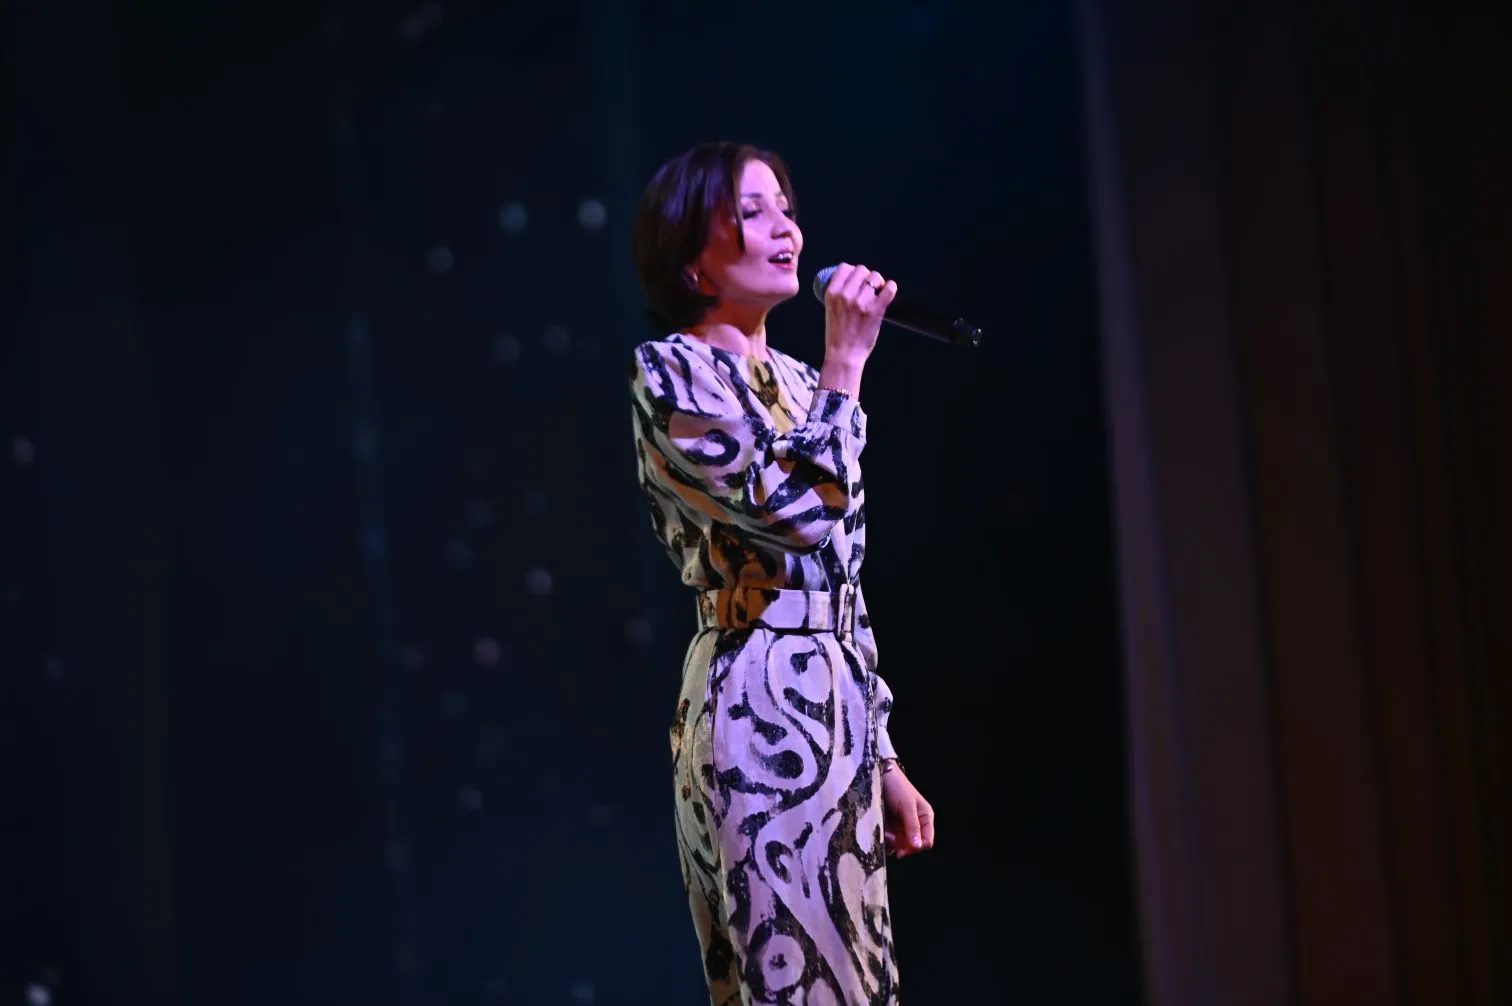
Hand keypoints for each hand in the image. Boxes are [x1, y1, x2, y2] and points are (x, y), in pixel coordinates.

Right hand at [819, 263, 896, 391]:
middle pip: (861, 270)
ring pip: (875, 277)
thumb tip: (852, 282)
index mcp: (831, 293)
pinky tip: (888, 292)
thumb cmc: (837, 335)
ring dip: (878, 283)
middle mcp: (845, 295)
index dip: (852, 271)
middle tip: (869, 288)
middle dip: (866, 277)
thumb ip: (838, 295)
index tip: (857, 279)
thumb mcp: (829, 309)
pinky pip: (889, 289)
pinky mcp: (876, 310)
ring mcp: (861, 302)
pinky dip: (891, 287)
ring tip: (878, 292)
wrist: (843, 355)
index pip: (844, 267)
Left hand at [881, 763, 934, 858]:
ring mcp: (902, 827)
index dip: (916, 848)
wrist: (878, 776)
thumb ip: (912, 826)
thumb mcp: (906, 806)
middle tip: (888, 836)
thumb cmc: (896, 787)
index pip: (926, 842)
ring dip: (891, 843)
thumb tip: (918, 846)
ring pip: (900, 846)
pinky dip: (884, 841)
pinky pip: (889, 841)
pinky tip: (879, 833)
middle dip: (901, 845)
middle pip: (912, 846)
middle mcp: (916, 825)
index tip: (903, 849)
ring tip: (883, 832)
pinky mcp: (890, 827)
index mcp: (925, 818)